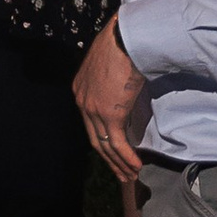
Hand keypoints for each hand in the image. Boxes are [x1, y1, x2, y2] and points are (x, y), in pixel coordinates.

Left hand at [72, 15, 150, 184]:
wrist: (124, 40)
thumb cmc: (120, 46)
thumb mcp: (107, 66)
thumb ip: (108, 83)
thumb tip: (122, 92)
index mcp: (80, 90)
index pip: (89, 123)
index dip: (103, 140)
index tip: (113, 152)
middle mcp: (82, 102)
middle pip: (95, 139)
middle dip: (109, 159)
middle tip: (122, 173)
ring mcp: (94, 110)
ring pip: (105, 145)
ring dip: (119, 163)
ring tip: (131, 176)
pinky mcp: (110, 115)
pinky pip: (117, 143)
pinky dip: (127, 157)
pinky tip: (136, 167)